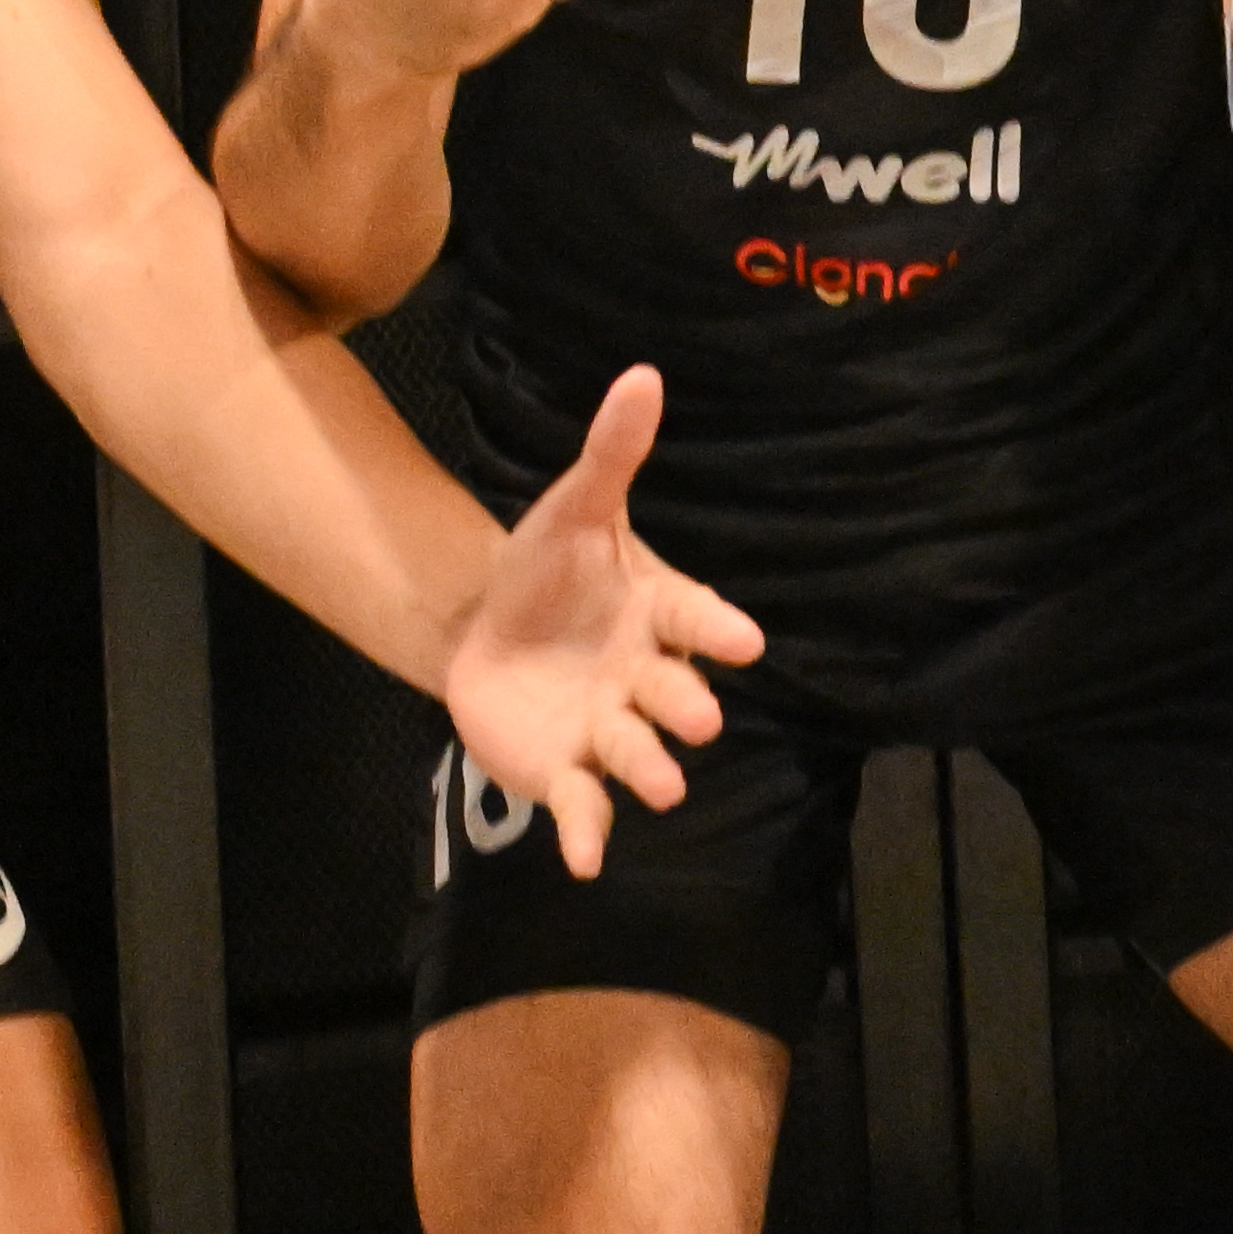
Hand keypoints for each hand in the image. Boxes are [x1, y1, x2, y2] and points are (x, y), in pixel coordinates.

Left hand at [443, 368, 759, 882]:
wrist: (485, 626)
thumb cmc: (547, 566)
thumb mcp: (574, 505)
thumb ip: (613, 451)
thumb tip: (643, 372)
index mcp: (659, 612)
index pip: (698, 621)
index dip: (719, 632)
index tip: (747, 642)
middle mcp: (647, 677)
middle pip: (675, 694)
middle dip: (688, 707)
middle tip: (700, 720)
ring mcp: (610, 728)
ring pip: (638, 754)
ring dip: (653, 772)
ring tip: (664, 786)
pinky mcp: (567, 773)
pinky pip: (584, 807)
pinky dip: (588, 834)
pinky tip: (585, 861)